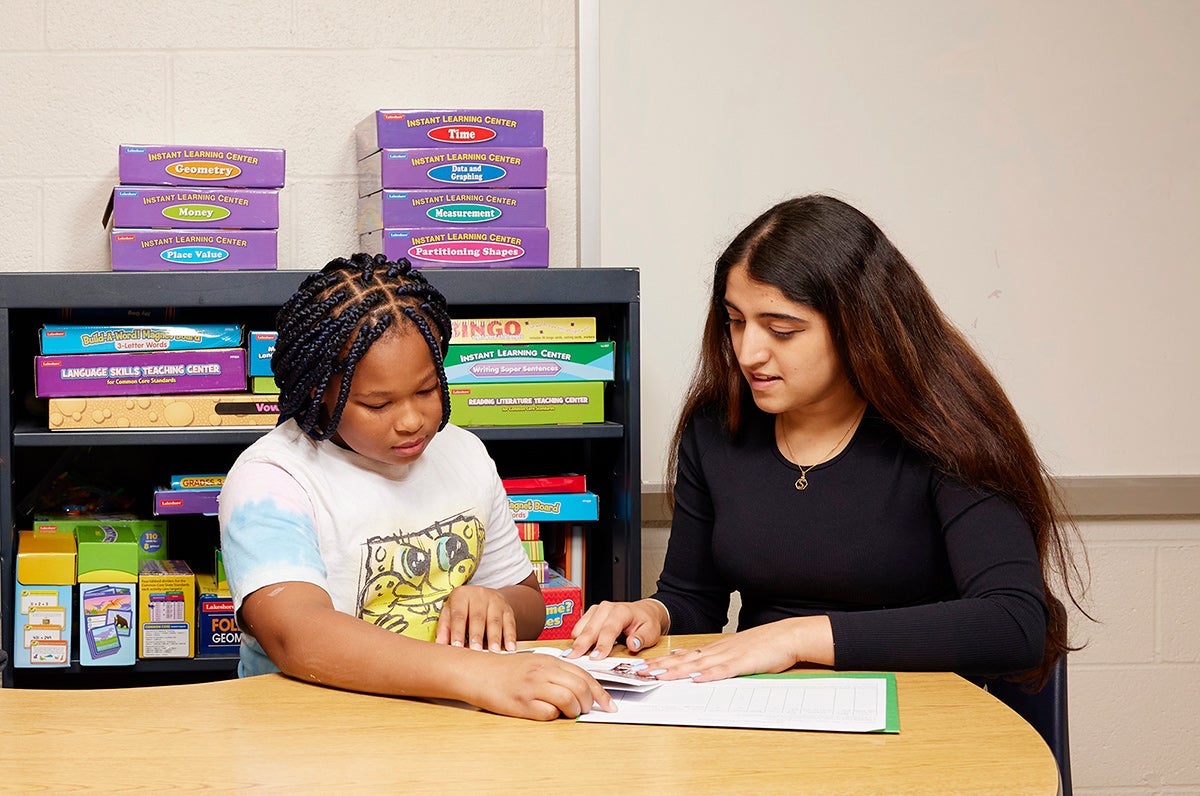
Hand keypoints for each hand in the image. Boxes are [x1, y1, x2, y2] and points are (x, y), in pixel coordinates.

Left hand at [435, 585, 516, 651]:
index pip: (459, 615)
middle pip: (478, 617)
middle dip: (477, 635)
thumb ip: (444, 627)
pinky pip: (510, 623)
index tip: (457, 646)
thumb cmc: (463, 608)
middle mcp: (479, 596)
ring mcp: (495, 602)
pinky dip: (510, 637)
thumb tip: (439, 645)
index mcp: (461, 595)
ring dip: (494, 637)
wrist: (485, 595)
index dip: (457, 631)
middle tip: (476, 651)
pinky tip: (510, 648)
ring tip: (493, 651)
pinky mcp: (507, 610)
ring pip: (495, 621)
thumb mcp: (450, 611)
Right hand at [469, 652, 615, 720]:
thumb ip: (556, 672)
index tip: (608, 704)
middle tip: (587, 710)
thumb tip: (580, 688)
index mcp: (550, 661)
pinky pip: (548, 713)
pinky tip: (548, 713)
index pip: (584, 675)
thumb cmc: (507, 670)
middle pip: (580, 687)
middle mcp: (543, 672)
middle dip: (590, 703)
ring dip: (574, 711)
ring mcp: (533, 687)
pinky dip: (554, 716)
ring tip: (570, 713)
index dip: (600, 692)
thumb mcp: (535, 663)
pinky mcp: (522, 704)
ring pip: (568, 699)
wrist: (479, 672)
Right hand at [563, 599, 667, 659]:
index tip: (595, 657)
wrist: (643, 612)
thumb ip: (642, 638)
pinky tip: (577, 649)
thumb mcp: (651, 632)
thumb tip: (633, 644)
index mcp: (622, 611)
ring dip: (577, 642)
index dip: (602, 644)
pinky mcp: (590, 615)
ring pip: (582, 627)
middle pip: (591, 628)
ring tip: (572, 656)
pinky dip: (577, 639)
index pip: (609, 629)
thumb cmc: (646, 622)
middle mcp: (606, 608)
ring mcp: (596, 611)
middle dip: (582, 644)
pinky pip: (579, 628)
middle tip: (573, 658)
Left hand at [637, 616, 832, 681]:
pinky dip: (709, 675)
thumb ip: (712, 657)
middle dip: (659, 666)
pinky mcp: (743, 663)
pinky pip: (723, 670)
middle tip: (639, 672)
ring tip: (657, 676)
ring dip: (676, 671)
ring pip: (697, 664)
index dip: (661, 662)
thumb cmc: (763, 646)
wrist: (786, 636)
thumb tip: (691, 662)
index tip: (642, 667)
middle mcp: (717, 651)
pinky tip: (696, 679)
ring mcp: (729, 656)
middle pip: (683, 660)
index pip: (681, 656)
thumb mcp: (733, 650)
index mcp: (714, 649)